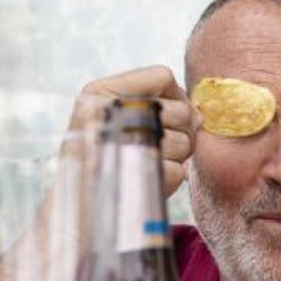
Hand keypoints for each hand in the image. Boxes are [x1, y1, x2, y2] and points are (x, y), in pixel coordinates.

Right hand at [73, 65, 201, 197]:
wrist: (81, 202)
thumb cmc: (106, 154)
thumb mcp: (118, 116)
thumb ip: (158, 104)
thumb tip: (200, 116)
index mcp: (99, 91)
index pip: (163, 77)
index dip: (177, 97)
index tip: (169, 115)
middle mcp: (105, 113)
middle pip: (181, 111)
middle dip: (182, 130)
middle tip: (162, 142)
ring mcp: (120, 145)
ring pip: (184, 141)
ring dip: (177, 155)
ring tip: (150, 159)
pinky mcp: (136, 175)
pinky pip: (178, 170)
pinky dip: (171, 176)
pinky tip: (147, 176)